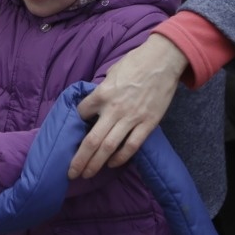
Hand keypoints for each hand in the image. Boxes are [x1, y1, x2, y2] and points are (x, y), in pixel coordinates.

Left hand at [69, 34, 186, 179]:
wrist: (163, 60)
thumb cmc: (136, 62)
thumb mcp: (111, 72)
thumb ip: (102, 89)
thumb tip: (95, 101)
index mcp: (102, 94)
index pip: (81, 114)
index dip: (75, 124)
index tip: (73, 133)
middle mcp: (114, 109)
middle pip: (92, 140)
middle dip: (80, 159)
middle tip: (71, 173)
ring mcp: (132, 118)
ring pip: (109, 147)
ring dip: (96, 163)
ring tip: (87, 174)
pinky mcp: (148, 124)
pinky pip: (132, 146)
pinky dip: (121, 157)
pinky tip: (112, 164)